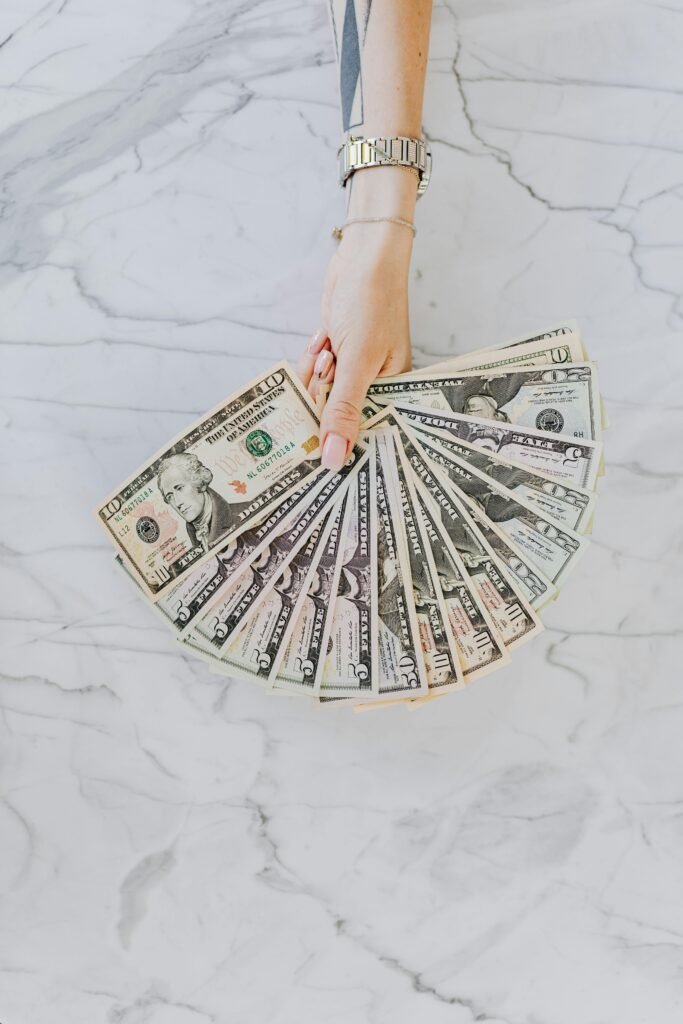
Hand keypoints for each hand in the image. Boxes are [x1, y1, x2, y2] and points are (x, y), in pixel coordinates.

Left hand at [298, 220, 412, 469]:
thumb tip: (334, 459)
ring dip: (315, 377)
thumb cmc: (372, 303)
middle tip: (316, 395)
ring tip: (328, 350)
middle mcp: (376, 385)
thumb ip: (342, 410)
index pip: (367, 433)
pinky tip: (322, 342)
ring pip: (322, 395)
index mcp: (395, 391)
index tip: (318, 461)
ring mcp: (354, 370)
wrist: (363, 256)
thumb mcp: (356, 362)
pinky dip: (312, 362)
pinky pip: (316, 374)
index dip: (343, 446)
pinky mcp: (337, 355)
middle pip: (340, 418)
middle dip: (322, 407)